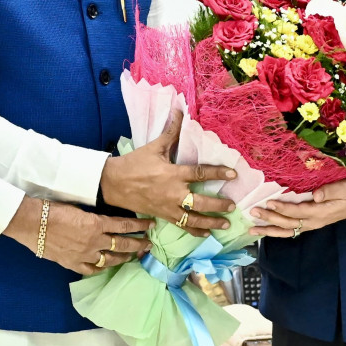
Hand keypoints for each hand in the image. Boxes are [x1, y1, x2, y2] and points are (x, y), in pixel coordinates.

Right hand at [2, 197, 151, 274]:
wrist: (32, 223)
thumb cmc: (53, 209)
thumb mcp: (80, 207)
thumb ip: (95, 216)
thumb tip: (106, 219)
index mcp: (97, 223)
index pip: (125, 225)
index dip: (140, 225)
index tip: (151, 225)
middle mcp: (95, 241)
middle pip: (123, 244)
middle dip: (138, 244)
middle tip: (149, 245)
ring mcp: (85, 254)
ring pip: (111, 259)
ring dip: (124, 257)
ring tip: (133, 256)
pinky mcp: (73, 263)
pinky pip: (91, 269)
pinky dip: (100, 268)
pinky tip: (106, 266)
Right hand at [99, 110, 235, 235]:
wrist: (112, 183)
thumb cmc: (134, 164)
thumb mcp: (154, 147)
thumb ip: (171, 131)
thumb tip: (181, 110)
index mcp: (173, 174)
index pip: (200, 173)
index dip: (218, 173)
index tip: (233, 174)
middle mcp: (173, 193)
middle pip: (201, 203)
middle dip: (219, 205)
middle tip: (233, 205)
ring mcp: (168, 207)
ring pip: (193, 219)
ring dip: (211, 222)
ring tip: (225, 224)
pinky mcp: (162, 216)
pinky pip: (181, 226)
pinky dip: (195, 231)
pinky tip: (206, 235)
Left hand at [249, 180, 345, 237]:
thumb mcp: (343, 188)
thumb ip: (329, 191)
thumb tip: (316, 195)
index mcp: (320, 213)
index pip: (297, 212)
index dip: (283, 208)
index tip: (269, 203)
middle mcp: (313, 222)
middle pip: (288, 223)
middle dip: (270, 218)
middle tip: (253, 213)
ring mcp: (311, 225)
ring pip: (287, 230)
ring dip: (269, 230)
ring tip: (252, 230)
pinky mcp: (309, 224)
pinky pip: (290, 230)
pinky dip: (277, 231)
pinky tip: (265, 231)